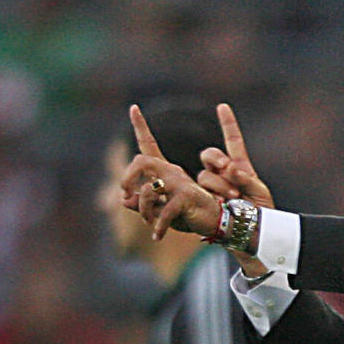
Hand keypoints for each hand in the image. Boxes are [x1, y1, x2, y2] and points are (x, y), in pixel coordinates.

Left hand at [121, 104, 221, 241]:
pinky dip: (158, 225)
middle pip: (141, 160)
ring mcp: (180, 183)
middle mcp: (172, 172)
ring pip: (148, 189)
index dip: (141, 126)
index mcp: (165, 172)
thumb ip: (143, 205)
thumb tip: (123, 199)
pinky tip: (158, 235)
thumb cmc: (190, 215)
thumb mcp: (162, 211)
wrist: (219, 222)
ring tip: (150, 224)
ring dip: (143, 210)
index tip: (133, 107)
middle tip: (125, 194)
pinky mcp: (187, 197)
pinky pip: (164, 210)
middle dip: (127, 177)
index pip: (149, 145)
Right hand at [197, 103, 273, 208]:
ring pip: (204, 176)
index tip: (222, 107)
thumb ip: (247, 179)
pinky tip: (218, 201)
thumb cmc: (261, 212)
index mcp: (239, 166)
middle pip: (209, 156)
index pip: (232, 140)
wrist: (254, 233)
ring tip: (232, 197)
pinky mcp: (204, 201)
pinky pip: (198, 192)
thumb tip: (231, 169)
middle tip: (226, 168)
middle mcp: (223, 174)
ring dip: (217, 183)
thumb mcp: (260, 192)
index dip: (227, 123)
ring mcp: (212, 187)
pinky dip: (210, 193)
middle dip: (216, 159)